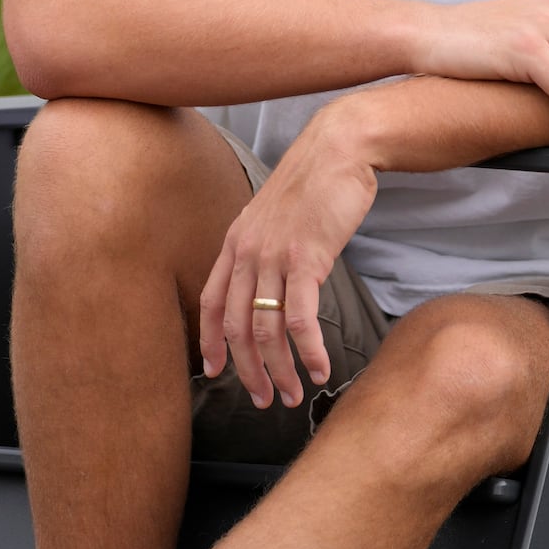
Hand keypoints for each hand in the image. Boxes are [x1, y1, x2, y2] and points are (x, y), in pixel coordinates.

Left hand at [198, 109, 378, 409]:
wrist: (339, 149)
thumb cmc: (314, 182)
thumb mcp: (275, 216)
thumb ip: (265, 248)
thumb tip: (270, 281)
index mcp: (235, 242)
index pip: (211, 303)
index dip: (210, 342)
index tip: (213, 372)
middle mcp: (246, 252)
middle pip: (237, 326)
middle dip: (248, 370)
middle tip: (263, 399)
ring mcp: (273, 256)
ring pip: (267, 330)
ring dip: (280, 370)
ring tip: (292, 394)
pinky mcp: (306, 258)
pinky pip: (300, 318)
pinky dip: (308, 351)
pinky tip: (319, 370)